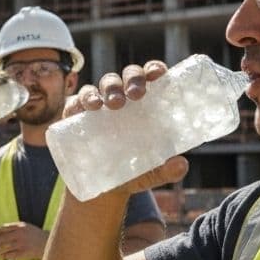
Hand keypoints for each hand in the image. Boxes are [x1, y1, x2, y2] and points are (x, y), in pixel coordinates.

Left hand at [0, 222, 46, 259]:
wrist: (49, 243)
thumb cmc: (36, 236)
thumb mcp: (26, 227)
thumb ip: (14, 228)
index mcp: (19, 226)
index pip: (1, 229)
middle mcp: (19, 234)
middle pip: (0, 239)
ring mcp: (21, 243)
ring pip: (3, 248)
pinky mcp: (24, 252)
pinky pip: (10, 255)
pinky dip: (5, 257)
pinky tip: (4, 257)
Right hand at [62, 60, 187, 195]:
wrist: (98, 189)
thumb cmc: (129, 173)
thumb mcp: (149, 174)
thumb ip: (165, 171)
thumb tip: (182, 164)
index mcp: (144, 105)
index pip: (149, 78)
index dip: (153, 70)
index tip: (157, 74)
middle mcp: (122, 99)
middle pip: (128, 76)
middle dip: (132, 79)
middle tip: (136, 94)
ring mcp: (99, 105)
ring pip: (105, 83)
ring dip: (110, 87)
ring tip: (114, 103)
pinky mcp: (77, 115)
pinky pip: (78, 100)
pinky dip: (83, 99)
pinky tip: (89, 107)